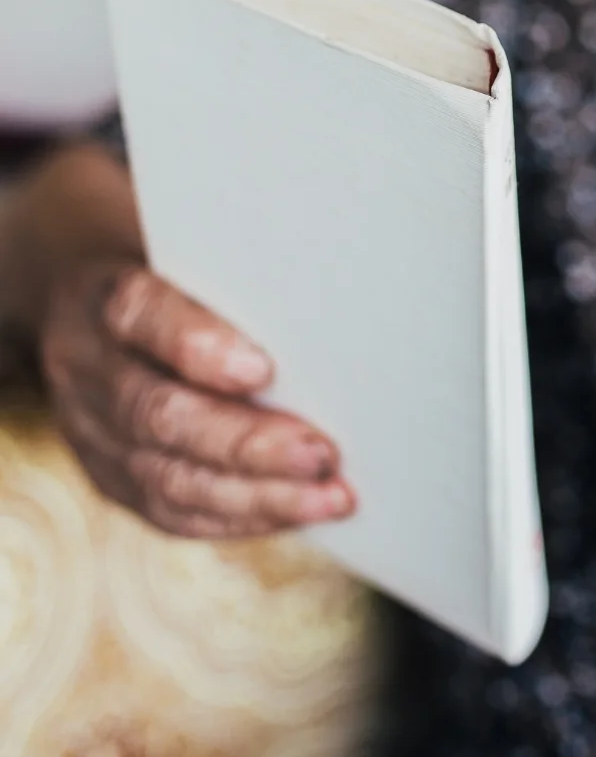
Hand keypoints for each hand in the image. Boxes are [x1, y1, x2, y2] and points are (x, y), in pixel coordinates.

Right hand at [40, 261, 355, 537]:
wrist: (96, 310)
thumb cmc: (181, 276)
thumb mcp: (195, 254)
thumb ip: (240, 278)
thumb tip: (330, 304)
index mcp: (103, 296)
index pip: (141, 313)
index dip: (197, 345)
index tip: (262, 369)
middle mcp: (87, 368)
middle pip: (158, 414)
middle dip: (246, 442)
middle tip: (322, 452)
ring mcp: (92, 433)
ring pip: (168, 478)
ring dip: (258, 494)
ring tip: (330, 495)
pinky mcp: (112, 479)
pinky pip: (174, 513)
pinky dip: (242, 517)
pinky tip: (298, 510)